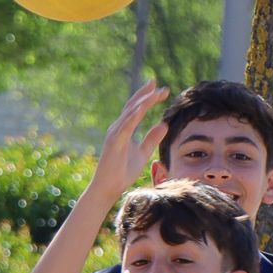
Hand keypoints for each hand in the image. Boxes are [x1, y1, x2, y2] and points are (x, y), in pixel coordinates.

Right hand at [88, 81, 170, 201]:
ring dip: (144, 101)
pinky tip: (143, 107)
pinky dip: (134, 115)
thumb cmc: (122, 172)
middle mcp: (118, 128)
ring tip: (157, 93)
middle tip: (159, 84)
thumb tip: (164, 125)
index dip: (147, 97)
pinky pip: (126, 126)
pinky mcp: (114, 142)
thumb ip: (151, 138)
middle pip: (133, 105)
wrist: (108, 188)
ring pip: (130, 112)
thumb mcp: (142, 153)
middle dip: (146, 94)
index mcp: (124, 129)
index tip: (160, 89)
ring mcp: (115, 134)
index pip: (136, 108)